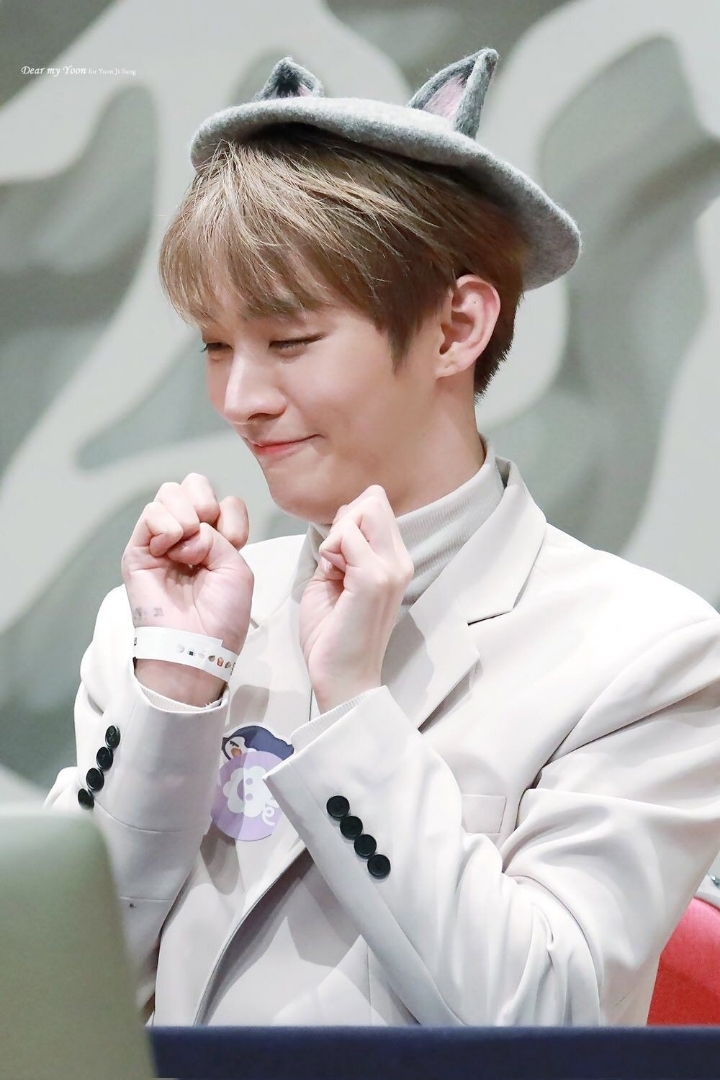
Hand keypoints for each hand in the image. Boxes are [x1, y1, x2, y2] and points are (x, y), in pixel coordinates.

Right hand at [121, 473, 253, 656]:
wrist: (197, 643)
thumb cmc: (222, 614)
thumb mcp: (237, 566)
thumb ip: (219, 534)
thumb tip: (185, 528)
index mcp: (215, 540)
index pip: (221, 499)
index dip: (230, 514)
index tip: (235, 542)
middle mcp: (188, 536)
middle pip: (192, 485)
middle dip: (205, 501)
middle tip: (207, 534)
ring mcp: (161, 542)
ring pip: (169, 492)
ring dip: (186, 514)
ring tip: (188, 548)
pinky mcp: (138, 551)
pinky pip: (150, 513)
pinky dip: (166, 525)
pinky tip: (172, 550)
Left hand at [298, 485, 413, 711]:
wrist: (341, 676)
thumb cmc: (334, 632)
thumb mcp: (338, 577)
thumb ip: (344, 546)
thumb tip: (344, 516)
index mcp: (395, 560)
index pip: (377, 505)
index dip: (349, 519)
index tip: (337, 555)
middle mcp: (401, 561)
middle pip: (374, 500)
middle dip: (343, 520)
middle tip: (333, 561)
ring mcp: (391, 569)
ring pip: (362, 511)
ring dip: (335, 537)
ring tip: (333, 573)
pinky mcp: (374, 579)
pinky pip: (347, 537)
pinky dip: (329, 551)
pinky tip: (331, 579)